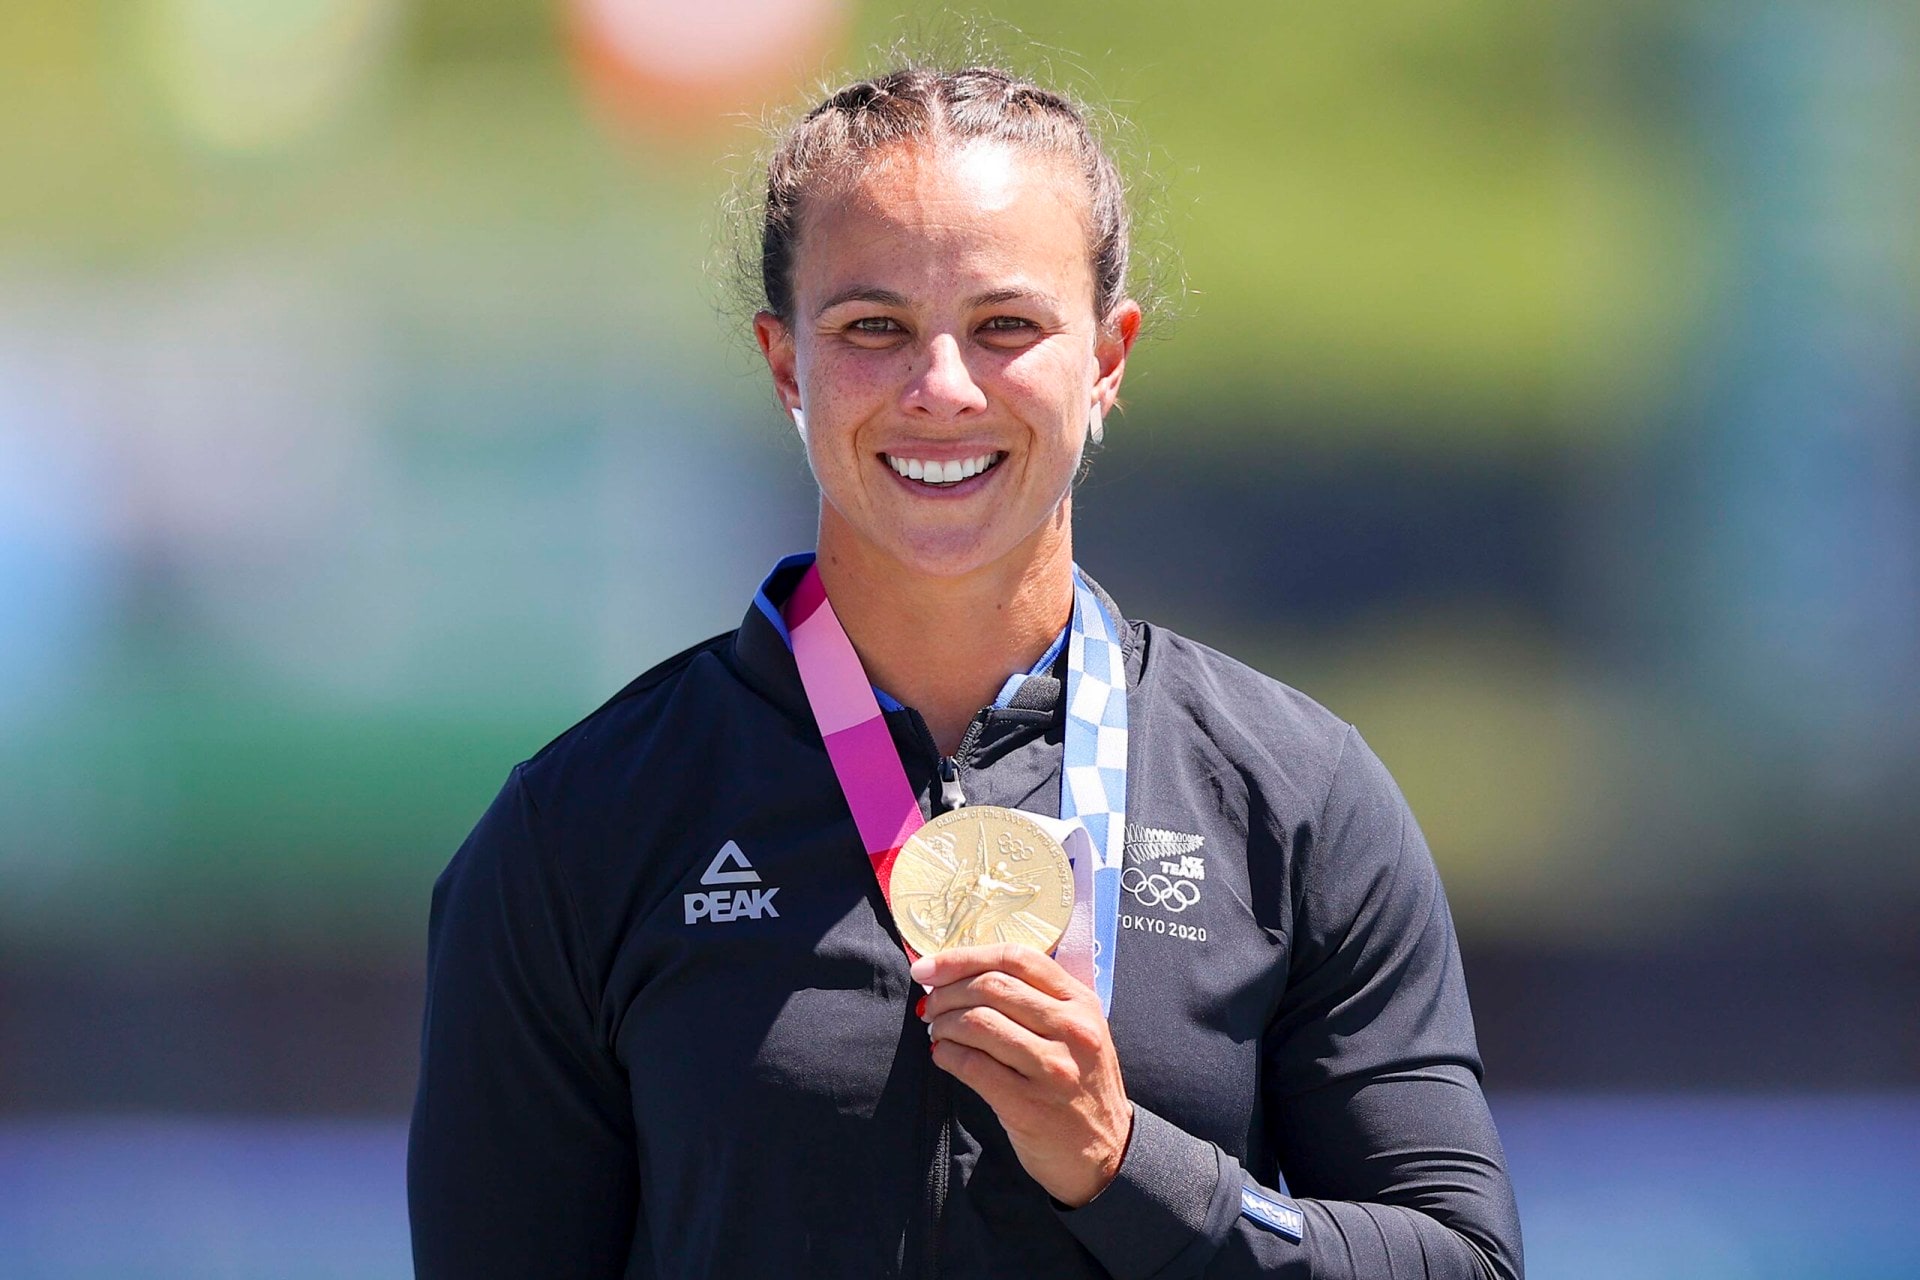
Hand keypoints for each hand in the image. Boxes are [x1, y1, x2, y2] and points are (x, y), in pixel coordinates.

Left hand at [911, 944, 1131, 1207]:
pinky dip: (947, 1055)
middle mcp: (1072, 1028)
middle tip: (929, 1005)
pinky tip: (943, 1056)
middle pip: (992, 986)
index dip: (964, 957)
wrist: (1106, 1154)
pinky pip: (972, 1065)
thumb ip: (1037, 1001)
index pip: (1016, 958)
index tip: (929, 967)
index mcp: (1081, 1002)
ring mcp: (1053, 1067)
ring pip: (978, 1022)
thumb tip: (962, 975)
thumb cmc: (1080, 1086)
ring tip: (937, 1031)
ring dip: (943, 1023)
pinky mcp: (1028, 1105)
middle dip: (947, 991)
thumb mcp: (1078, 1032)